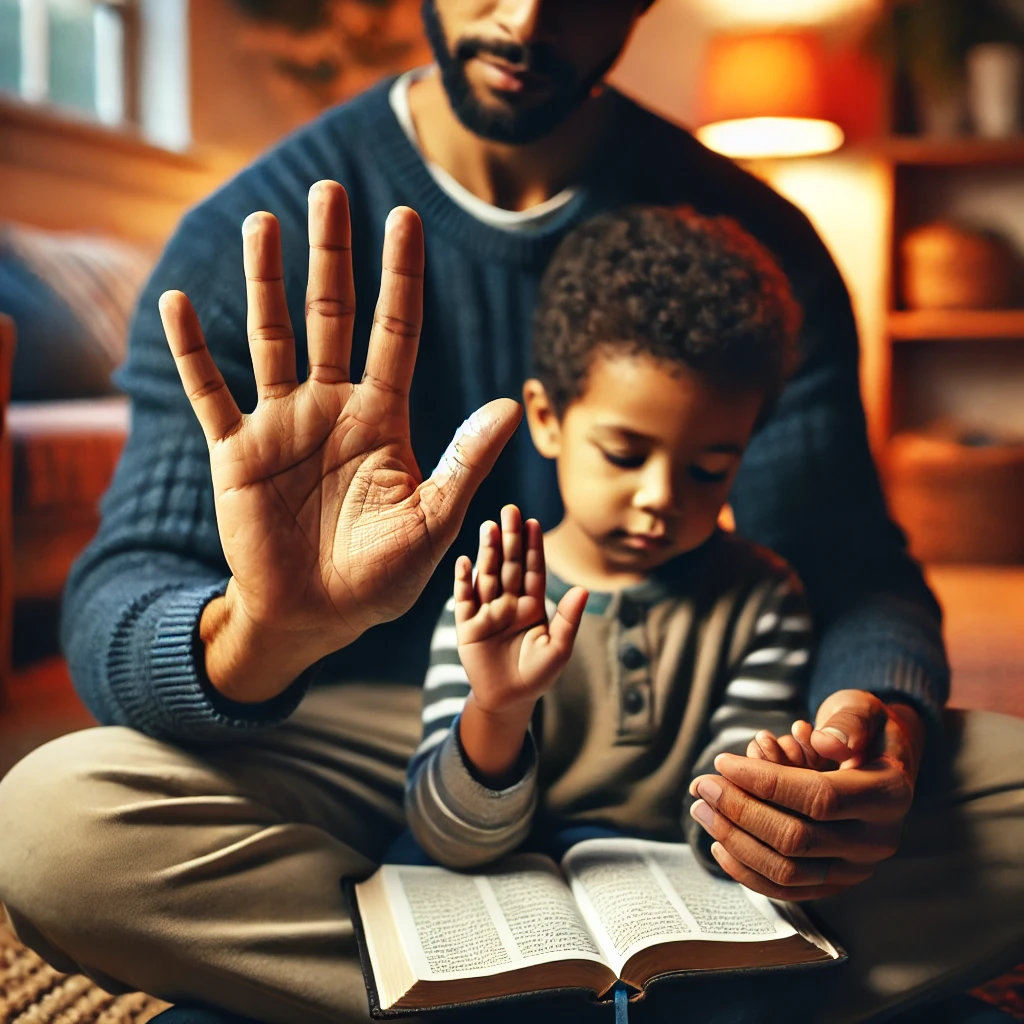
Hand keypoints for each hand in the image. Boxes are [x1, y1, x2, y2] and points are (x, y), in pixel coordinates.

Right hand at [159, 181, 520, 702]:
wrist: (317, 617)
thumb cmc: (382, 577)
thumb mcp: (433, 520)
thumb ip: (464, 462)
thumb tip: (509, 406)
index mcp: (383, 419)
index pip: (395, 332)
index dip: (400, 277)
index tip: (405, 218)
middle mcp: (332, 409)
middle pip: (331, 316)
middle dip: (332, 255)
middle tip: (329, 191)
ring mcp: (281, 425)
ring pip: (272, 338)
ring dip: (264, 282)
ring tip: (262, 224)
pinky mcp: (236, 452)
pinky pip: (210, 393)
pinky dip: (192, 352)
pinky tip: (177, 305)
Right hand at [457, 505, 587, 779]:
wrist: (508, 701)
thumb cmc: (537, 675)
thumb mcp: (558, 649)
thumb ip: (568, 619)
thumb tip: (583, 589)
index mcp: (532, 605)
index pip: (532, 570)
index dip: (533, 546)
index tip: (533, 522)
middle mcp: (508, 602)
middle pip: (509, 565)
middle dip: (510, 538)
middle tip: (510, 509)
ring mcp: (487, 611)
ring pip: (487, 575)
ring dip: (487, 552)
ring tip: (489, 526)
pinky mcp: (467, 626)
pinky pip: (463, 599)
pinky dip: (463, 581)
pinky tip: (464, 561)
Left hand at [689, 690, 924, 900]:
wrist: (881, 761)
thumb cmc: (864, 729)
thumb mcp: (862, 708)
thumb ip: (848, 720)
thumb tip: (826, 741)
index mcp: (889, 795)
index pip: (819, 797)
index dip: (765, 782)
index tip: (723, 762)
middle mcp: (877, 840)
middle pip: (797, 839)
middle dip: (740, 811)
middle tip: (703, 786)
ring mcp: (857, 868)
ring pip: (788, 871)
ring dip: (736, 841)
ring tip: (702, 809)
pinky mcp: (836, 882)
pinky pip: (788, 891)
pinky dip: (748, 872)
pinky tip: (719, 846)